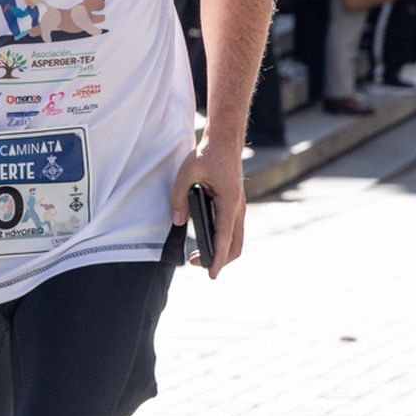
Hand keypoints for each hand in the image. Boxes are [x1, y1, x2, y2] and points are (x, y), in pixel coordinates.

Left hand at [170, 142, 244, 278]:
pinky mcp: (234, 206)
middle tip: (196, 263)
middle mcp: (237, 208)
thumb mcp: (188, 172)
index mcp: (229, 202)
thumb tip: (177, 221)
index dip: (217, 258)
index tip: (211, 275)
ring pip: (236, 240)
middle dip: (219, 260)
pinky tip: (208, 241)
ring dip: (221, 252)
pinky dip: (223, 241)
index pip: (224, 237)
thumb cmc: (208, 154)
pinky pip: (233, 231)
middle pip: (236, 246)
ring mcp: (238, 208)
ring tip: (199, 255)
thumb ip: (179, 197)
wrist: (225, 141)